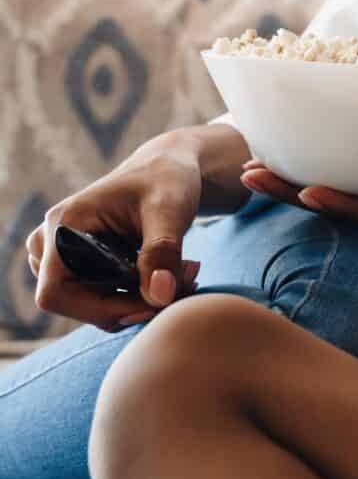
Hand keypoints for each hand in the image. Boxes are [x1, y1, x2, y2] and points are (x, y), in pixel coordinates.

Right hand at [27, 137, 203, 330]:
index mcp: (62, 224)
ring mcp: (59, 255)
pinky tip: (171, 276)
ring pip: (89, 305)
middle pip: (74, 304)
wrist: (167, 168)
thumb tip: (160, 298)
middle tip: (186, 286)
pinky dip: (135, 296)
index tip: (152, 305)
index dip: (100, 310)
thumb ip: (162, 252)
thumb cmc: (166, 180)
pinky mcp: (77, 265)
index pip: (56, 293)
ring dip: (137, 302)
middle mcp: (51, 241)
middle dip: (130, 305)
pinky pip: (99, 297)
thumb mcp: (170, 210)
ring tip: (185, 275)